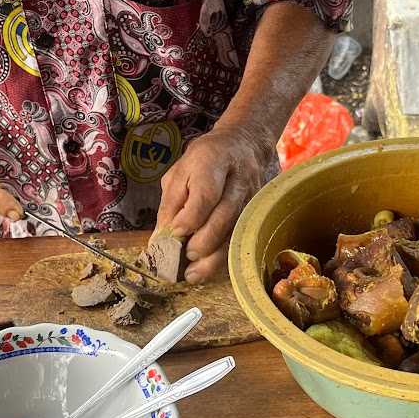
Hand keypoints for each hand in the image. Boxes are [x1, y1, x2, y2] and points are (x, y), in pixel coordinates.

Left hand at [154, 122, 271, 282]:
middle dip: (204, 240)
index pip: (206, 193)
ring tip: (194, 273)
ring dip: (215, 256)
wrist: (244, 144)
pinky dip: (224, 257)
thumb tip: (161, 237)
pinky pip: (242, 238)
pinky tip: (208, 269)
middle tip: (187, 255)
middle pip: (225, 214)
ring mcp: (252, 196)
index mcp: (213, 160)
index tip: (174, 233)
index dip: (191, 217)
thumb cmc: (206, 160)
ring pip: (237, 230)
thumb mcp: (180, 171)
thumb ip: (171, 202)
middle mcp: (238, 179)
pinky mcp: (257, 211)